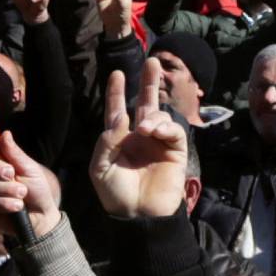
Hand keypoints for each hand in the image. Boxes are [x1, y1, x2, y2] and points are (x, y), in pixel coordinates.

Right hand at [0, 129, 59, 241]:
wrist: (42, 216)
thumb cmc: (37, 190)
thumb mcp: (30, 169)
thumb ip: (15, 154)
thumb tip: (4, 134)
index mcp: (0, 162)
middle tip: (11, 173)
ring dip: (8, 189)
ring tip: (23, 194)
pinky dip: (7, 203)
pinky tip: (18, 206)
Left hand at [90, 64, 188, 220]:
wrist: (137, 215)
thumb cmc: (115, 193)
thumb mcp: (100, 166)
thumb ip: (107, 139)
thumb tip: (122, 115)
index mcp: (120, 138)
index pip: (119, 109)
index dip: (118, 92)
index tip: (117, 74)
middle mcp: (140, 136)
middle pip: (146, 102)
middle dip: (150, 81)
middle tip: (153, 61)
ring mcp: (158, 142)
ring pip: (160, 114)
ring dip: (152, 115)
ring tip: (144, 127)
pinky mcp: (174, 151)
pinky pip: (173, 130)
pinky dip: (165, 126)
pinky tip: (155, 131)